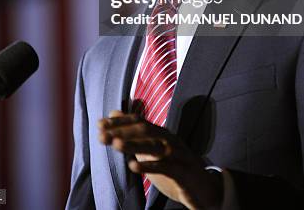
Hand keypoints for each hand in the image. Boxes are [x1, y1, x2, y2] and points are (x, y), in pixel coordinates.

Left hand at [98, 110, 223, 208]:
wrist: (204, 189)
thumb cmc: (175, 167)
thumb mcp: (153, 150)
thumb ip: (135, 134)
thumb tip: (113, 114)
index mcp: (162, 133)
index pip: (139, 121)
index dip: (120, 121)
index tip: (100, 124)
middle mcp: (170, 140)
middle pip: (145, 130)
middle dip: (122, 131)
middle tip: (102, 135)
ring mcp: (178, 155)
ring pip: (154, 145)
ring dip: (133, 144)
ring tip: (115, 145)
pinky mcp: (183, 172)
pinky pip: (166, 167)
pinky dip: (149, 165)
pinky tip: (133, 166)